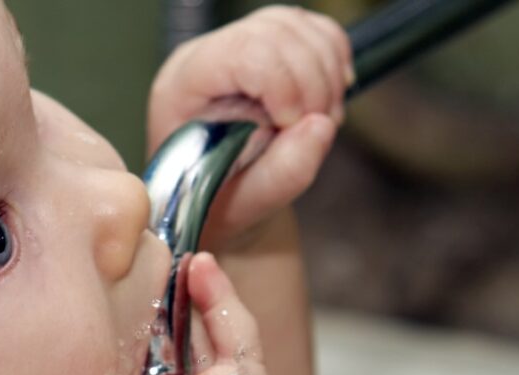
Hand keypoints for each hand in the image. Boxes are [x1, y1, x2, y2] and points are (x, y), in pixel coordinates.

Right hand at [117, 254, 283, 374]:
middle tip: (163, 259)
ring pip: (191, 362)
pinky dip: (146, 360)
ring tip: (132, 290)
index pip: (241, 353)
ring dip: (166, 327)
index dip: (220, 306)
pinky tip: (116, 345)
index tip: (198, 264)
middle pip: (222, 345)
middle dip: (195, 303)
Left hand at [147, 6, 351, 250]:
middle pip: (275, 33)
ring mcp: (239, 44)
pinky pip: (314, 30)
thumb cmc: (220, 200)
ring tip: (321, 121)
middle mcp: (208, 56)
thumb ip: (281, 174)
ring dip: (326, 76)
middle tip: (316, 129)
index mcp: (184, 87)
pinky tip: (327, 100)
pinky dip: (335, 61)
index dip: (282, 82)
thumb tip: (320, 127)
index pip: (242, 52)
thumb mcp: (246, 203)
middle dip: (311, 84)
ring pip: (298, 27)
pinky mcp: (270, 43)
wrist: (222, 198)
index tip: (292, 123)